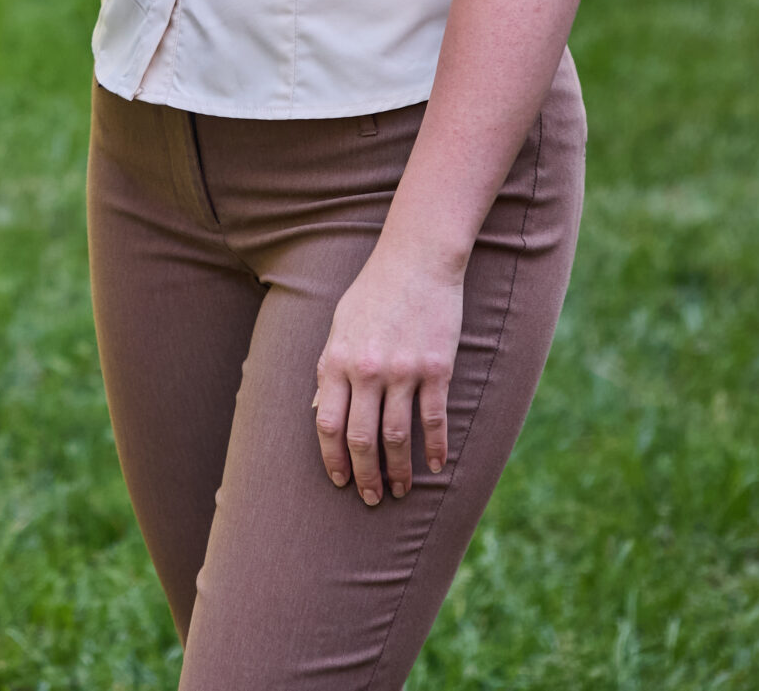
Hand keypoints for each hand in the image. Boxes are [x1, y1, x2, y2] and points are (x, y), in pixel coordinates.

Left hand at [313, 248, 466, 506]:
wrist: (416, 260)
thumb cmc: (373, 293)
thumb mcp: (339, 328)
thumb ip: (330, 371)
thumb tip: (321, 414)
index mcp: (337, 360)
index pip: (328, 424)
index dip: (333, 458)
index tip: (339, 480)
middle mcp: (367, 370)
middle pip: (362, 439)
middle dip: (365, 475)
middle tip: (370, 498)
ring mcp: (403, 371)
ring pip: (397, 436)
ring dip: (399, 470)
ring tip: (401, 491)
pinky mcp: (437, 368)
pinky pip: (434, 418)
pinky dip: (435, 447)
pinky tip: (436, 466)